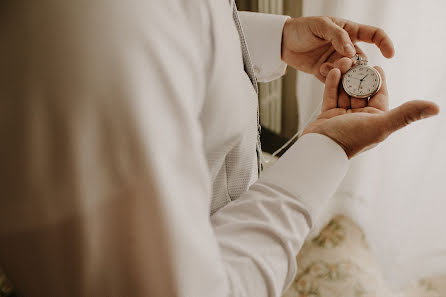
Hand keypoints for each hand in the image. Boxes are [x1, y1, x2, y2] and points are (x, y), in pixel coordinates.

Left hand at [281, 16, 394, 81]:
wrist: (283, 41)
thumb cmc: (303, 28)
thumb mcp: (320, 25)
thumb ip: (337, 36)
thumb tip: (351, 51)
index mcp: (350, 31)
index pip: (374, 35)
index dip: (385, 43)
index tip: (390, 54)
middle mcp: (346, 47)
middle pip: (362, 59)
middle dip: (357, 64)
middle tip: (346, 64)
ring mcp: (336, 61)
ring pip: (349, 71)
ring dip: (343, 72)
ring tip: (330, 66)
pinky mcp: (325, 73)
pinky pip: (334, 79)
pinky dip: (331, 78)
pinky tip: (321, 69)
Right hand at [303, 67, 438, 158]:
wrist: (319, 148)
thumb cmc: (349, 139)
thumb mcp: (380, 124)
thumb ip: (406, 114)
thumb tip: (436, 108)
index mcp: (375, 121)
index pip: (380, 96)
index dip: (379, 81)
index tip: (377, 66)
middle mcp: (360, 118)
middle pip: (361, 92)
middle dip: (358, 77)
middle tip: (356, 61)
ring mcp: (342, 117)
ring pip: (345, 92)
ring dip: (345, 78)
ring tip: (344, 63)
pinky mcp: (327, 115)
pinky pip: (331, 96)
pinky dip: (332, 84)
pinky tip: (335, 71)